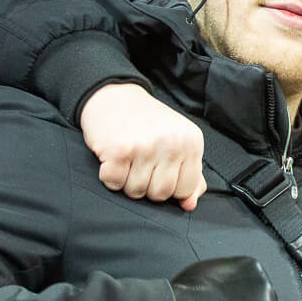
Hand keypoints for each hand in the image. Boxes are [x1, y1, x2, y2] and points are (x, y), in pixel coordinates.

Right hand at [81, 83, 206, 210]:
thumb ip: (190, 174)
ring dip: (127, 181)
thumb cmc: (147, 123)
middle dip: (148, 186)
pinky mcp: (119, 150)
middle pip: (161, 194)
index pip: (187, 188)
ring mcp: (145, 147)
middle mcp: (171, 143)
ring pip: (136, 191)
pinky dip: (109, 176)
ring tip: (128, 159)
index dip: (171, 186)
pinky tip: (114, 158)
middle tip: (141, 163)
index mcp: (192, 142)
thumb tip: (190, 204)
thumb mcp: (178, 142)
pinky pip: (113, 183)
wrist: (114, 96)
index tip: (160, 170)